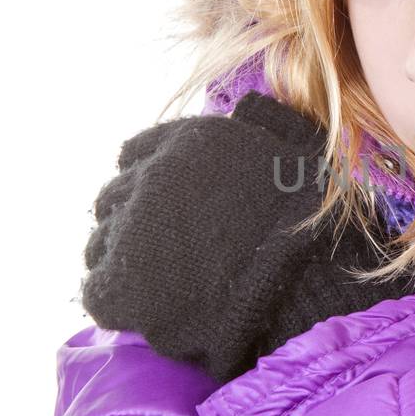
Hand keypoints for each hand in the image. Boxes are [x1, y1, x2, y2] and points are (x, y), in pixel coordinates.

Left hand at [81, 90, 414, 381]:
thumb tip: (249, 108)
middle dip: (135, 222)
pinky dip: (118, 301)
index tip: (169, 206)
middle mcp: (151, 178)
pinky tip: (145, 307)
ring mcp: (133, 233)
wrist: (313, 282)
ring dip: (125, 262)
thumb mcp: (292, 147)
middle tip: (166, 250)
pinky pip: (99, 293)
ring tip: (159, 283)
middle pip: (114, 199)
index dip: (152, 183)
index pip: (135, 154)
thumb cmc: (315, 220)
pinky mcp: (126, 287)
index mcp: (188, 141)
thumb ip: (260, 127)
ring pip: (101, 245)